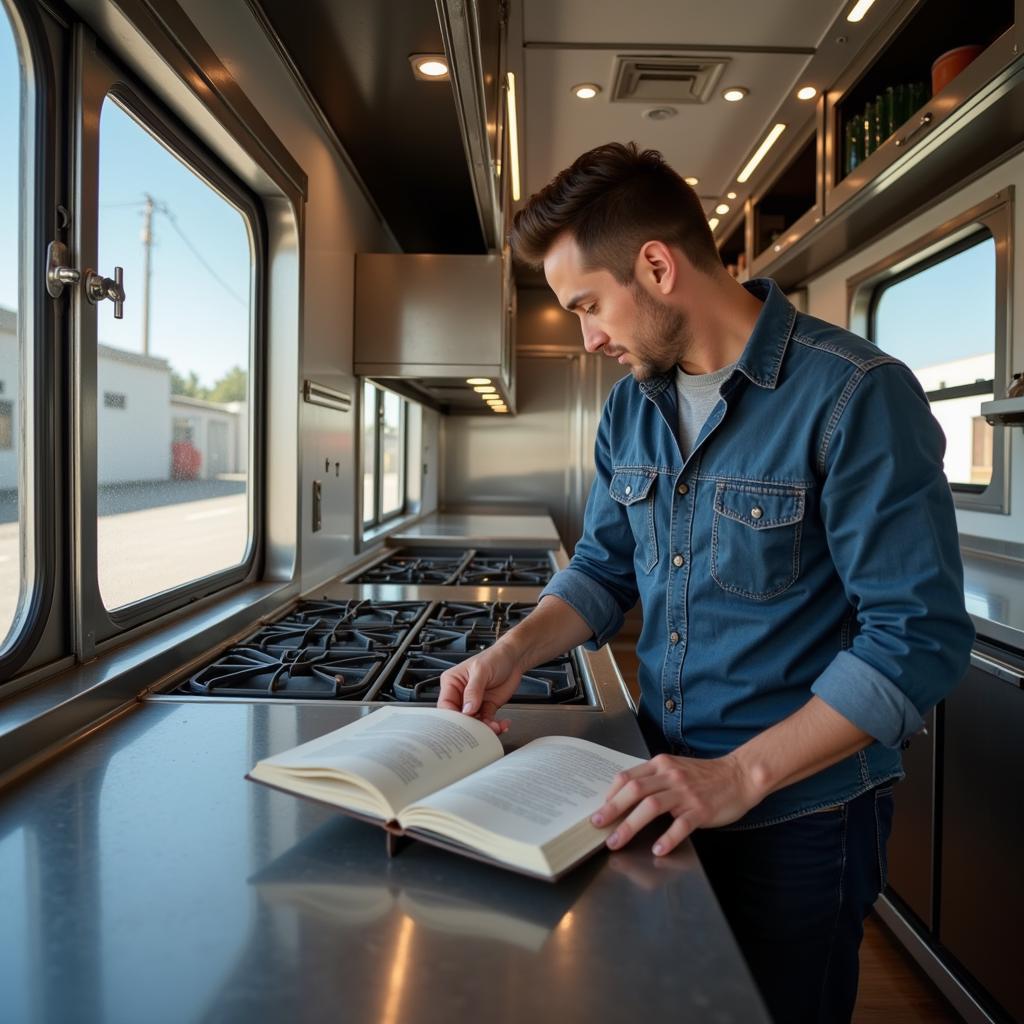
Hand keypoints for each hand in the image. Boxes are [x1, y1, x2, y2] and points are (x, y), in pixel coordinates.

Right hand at [437, 643, 523, 735]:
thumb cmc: (494, 657)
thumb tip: (467, 709)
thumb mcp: (481, 671)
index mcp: (452, 682)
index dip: (452, 717)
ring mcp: (474, 703)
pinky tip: (501, 724)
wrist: (514, 659)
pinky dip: (495, 726)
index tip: (463, 724)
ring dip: (485, 728)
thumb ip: (473, 690)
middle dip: (470, 725)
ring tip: (495, 727)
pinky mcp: (487, 707)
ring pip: (474, 722)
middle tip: (480, 730)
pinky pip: (487, 721)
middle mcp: (461, 694)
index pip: (445, 705)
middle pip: (459, 717)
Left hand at [591, 753, 761, 855]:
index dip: (611, 795)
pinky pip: (681, 824)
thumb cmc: (704, 776)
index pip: (628, 777)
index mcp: (661, 765)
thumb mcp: (675, 769)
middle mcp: (670, 776)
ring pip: (651, 806)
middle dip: (612, 810)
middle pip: (634, 791)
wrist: (739, 776)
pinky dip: (668, 838)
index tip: (600, 810)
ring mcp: (686, 793)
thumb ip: (653, 779)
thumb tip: (625, 797)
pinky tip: (658, 849)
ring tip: (617, 841)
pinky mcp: (701, 809)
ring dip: (630, 825)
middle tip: (597, 826)